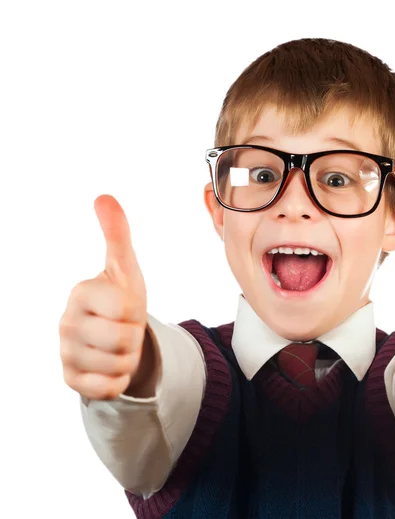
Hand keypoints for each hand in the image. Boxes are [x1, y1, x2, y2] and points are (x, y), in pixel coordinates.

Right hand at [59, 195, 148, 399]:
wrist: (112, 334)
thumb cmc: (120, 297)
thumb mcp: (125, 267)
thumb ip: (117, 234)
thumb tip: (104, 197)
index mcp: (81, 293)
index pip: (127, 309)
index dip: (137, 311)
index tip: (126, 307)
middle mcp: (66, 323)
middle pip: (124, 339)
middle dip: (135, 336)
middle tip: (125, 328)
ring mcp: (65, 353)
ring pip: (120, 365)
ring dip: (129, 358)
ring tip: (118, 345)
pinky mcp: (70, 380)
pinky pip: (109, 387)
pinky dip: (119, 379)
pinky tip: (110, 365)